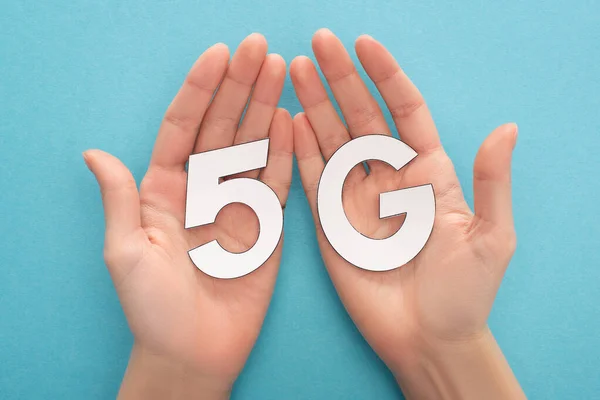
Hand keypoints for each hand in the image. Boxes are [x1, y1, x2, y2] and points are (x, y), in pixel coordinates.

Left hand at [84, 33, 291, 398]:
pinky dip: (285, 151)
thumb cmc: (153, 309)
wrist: (194, 353)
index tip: (218, 55)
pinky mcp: (266, 225)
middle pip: (222, 127)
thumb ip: (121, 200)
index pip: (183, 127)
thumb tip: (95, 152)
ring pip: (252, 146)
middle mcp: (202, 189)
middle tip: (259, 48)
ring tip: (280, 70)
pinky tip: (291, 120)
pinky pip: (276, 182)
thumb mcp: (127, 253)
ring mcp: (237, 204)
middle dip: (239, 86)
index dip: (200, 90)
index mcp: (164, 189)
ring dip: (265, 108)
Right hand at [291, 29, 524, 398]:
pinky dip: (299, 149)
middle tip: (317, 45)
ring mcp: (356, 198)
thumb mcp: (491, 237)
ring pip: (332, 140)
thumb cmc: (464, 292)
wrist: (427, 339)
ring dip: (314, 105)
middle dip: (340, 79)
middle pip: (361, 117)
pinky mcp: (330, 222)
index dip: (385, 76)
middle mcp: (388, 177)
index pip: (404, 111)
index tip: (365, 45)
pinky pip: (312, 178)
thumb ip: (492, 182)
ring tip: (293, 70)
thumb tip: (507, 127)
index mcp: (427, 173)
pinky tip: (289, 120)